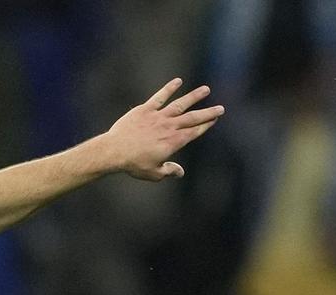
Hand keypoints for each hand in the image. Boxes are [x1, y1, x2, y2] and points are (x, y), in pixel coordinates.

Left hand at [97, 78, 224, 182]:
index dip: (205, 125)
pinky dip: (169, 88)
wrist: (114, 151)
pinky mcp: (145, 110)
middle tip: (221, 108)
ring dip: (194, 96)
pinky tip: (178, 81)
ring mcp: (158, 117)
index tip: (214, 119)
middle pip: (192, 118)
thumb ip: (169, 171)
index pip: (194, 132)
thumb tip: (180, 172)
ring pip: (180, 104)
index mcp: (173, 143)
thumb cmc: (133, 164)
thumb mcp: (154, 174)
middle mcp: (169, 127)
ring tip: (206, 89)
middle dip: (208, 113)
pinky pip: (160, 97)